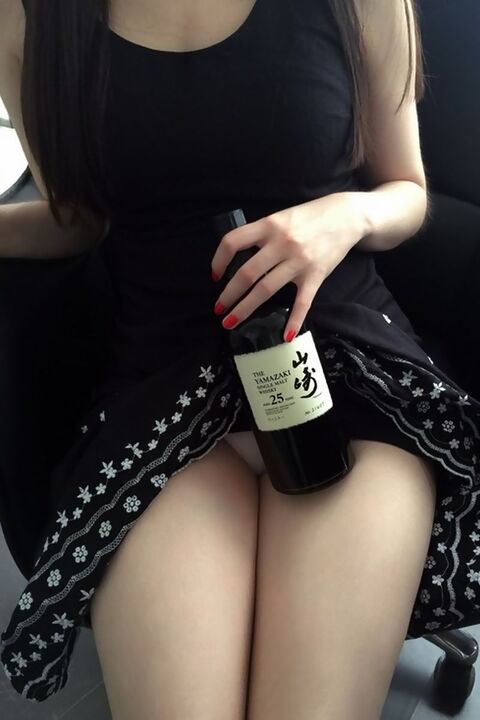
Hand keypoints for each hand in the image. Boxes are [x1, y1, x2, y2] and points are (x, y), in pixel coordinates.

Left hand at [211, 192, 365, 341]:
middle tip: (218, 309)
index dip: (218, 260)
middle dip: (228, 295)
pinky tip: (285, 336)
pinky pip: (302, 302)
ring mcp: (299, 261)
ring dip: (245, 309)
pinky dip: (294, 321)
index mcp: (269, 225)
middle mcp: (281, 243)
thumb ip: (262, 234)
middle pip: (247, 273)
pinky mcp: (316, 275)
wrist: (346, 216)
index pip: (233, 242)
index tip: (215, 276)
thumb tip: (237, 258)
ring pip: (266, 289)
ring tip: (231, 322)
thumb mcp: (281, 217)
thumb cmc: (310, 217)